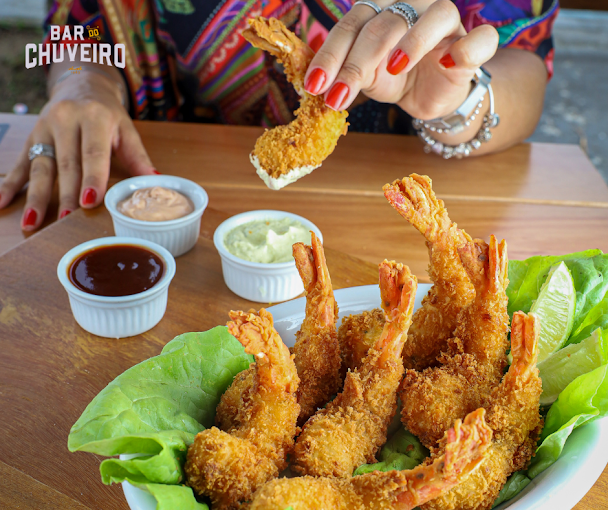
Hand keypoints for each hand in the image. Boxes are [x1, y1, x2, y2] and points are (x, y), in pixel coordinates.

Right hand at [0, 68, 155, 230]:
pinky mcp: (31, 137)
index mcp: (94, 117)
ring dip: (36, 197)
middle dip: (65, 195)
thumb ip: (138, 157)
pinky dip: (10, 184)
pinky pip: (19, 163)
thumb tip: (156, 180)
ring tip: (33, 223)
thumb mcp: (126, 129)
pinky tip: (2, 202)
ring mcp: (44, 129)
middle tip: (66, 222)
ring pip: (40, 167)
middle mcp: (65, 120)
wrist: (81, 85)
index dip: (92, 178)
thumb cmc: (108, 114)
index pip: (93, 152)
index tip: (90, 201)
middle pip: (66, 164)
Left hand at [304, 0, 498, 120]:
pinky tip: (447, 64)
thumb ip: (346, 72)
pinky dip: (467, 48)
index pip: (351, 25)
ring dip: (413, 41)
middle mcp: (412, 8)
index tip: (314, 86)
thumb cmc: (393, 78)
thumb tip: (316, 85)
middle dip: (357, 62)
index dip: (330, 55)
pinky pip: (481, 38)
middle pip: (384, 23)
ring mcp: (445, 25)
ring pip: (437, 14)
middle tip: (338, 96)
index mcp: (379, 11)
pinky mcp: (471, 44)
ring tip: (392, 69)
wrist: (429, 95)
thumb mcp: (365, 77)